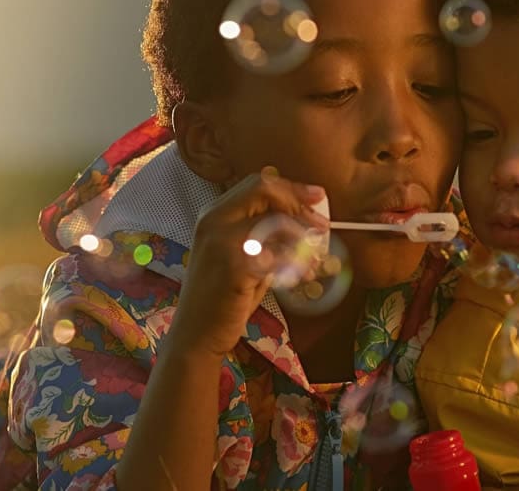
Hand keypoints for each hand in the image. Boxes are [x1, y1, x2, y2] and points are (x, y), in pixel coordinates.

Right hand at [172, 170, 327, 358]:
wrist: (196, 335)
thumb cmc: (222, 298)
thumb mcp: (240, 258)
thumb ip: (263, 237)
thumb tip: (302, 221)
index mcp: (214, 215)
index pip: (257, 183)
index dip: (291, 188)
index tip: (317, 197)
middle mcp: (214, 221)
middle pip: (265, 190)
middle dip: (300, 204)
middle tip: (322, 226)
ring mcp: (221, 241)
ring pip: (275, 221)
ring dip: (303, 239)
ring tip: (315, 259)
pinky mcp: (234, 265)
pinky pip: (277, 253)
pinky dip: (296, 263)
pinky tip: (302, 276)